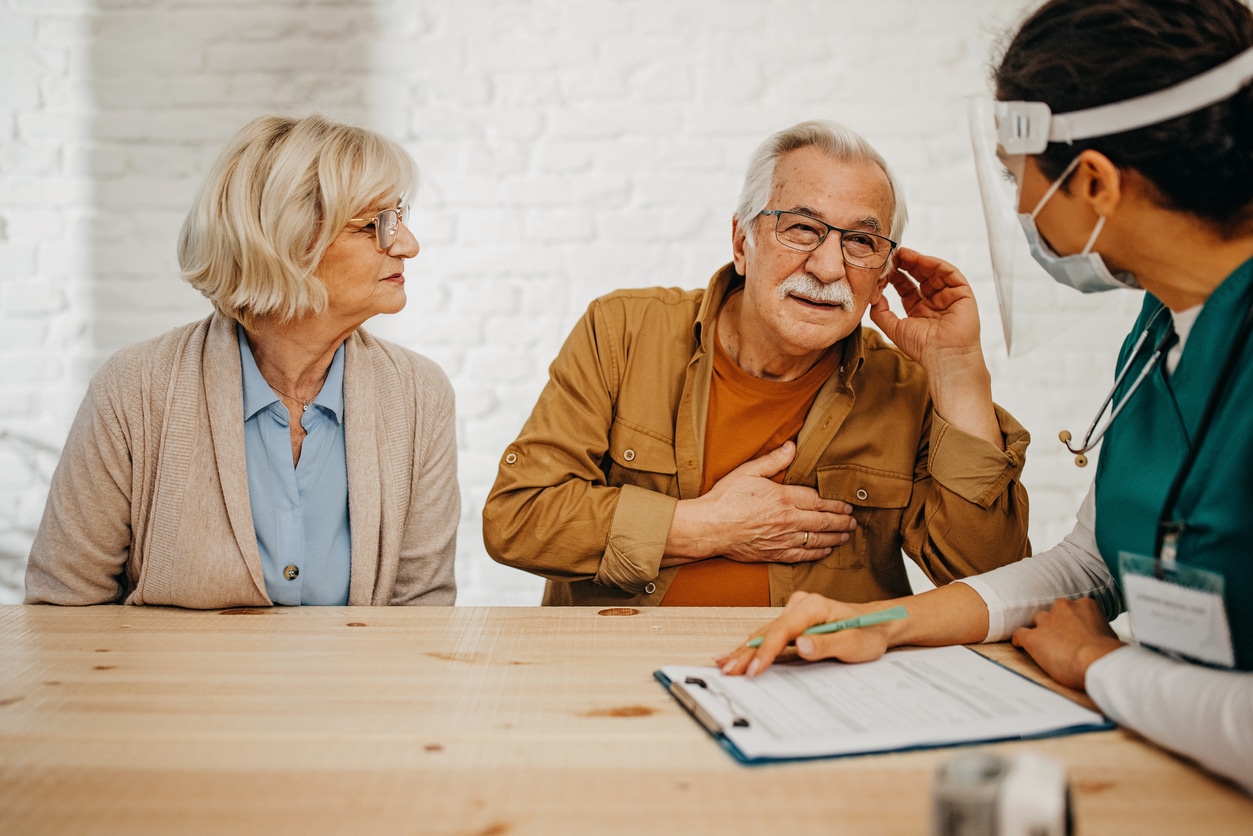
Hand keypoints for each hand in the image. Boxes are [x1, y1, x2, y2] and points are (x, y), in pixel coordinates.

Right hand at [663, 442, 856, 564]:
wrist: (710, 527)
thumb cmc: (725, 498)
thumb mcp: (748, 472)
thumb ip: (773, 460)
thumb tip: (792, 447)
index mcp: (783, 497)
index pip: (818, 501)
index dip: (836, 503)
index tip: (847, 504)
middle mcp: (788, 520)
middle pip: (823, 521)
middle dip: (841, 521)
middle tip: (853, 521)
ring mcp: (782, 538)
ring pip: (817, 539)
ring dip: (835, 537)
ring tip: (846, 535)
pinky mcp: (774, 553)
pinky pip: (803, 554)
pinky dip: (818, 553)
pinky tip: (826, 550)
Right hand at [714, 591, 890, 676]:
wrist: (878, 624)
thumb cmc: (868, 633)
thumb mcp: (854, 643)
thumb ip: (826, 645)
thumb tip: (800, 646)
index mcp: (813, 606)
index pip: (782, 630)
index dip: (766, 651)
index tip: (754, 670)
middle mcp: (800, 604)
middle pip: (768, 630)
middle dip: (747, 652)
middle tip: (728, 670)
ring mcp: (794, 611)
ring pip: (764, 632)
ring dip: (745, 651)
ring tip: (725, 665)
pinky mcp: (792, 620)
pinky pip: (769, 634)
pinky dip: (753, 647)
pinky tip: (735, 654)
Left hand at [869, 247, 983, 368]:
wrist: (944, 357)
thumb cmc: (922, 348)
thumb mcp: (894, 328)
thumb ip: (880, 312)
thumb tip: (874, 295)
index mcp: (919, 310)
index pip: (906, 287)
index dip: (896, 276)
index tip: (884, 267)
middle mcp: (935, 302)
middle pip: (920, 276)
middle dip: (906, 264)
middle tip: (893, 255)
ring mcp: (949, 296)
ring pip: (934, 272)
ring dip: (919, 261)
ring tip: (904, 254)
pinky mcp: (963, 293)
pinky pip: (950, 273)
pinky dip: (935, 264)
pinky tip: (921, 259)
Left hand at [1011, 597, 1124, 690]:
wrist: (1097, 660)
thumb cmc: (1108, 653)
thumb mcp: (1109, 633)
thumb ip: (1097, 629)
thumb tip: (1096, 638)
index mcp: (1085, 604)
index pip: (1074, 608)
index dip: (1073, 620)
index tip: (1074, 630)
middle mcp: (1064, 607)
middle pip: (1054, 612)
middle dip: (1056, 623)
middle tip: (1061, 639)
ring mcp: (1047, 621)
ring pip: (1037, 621)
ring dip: (1040, 631)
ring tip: (1044, 644)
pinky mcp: (1034, 638)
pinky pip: (1020, 634)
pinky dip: (1019, 640)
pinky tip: (1021, 645)